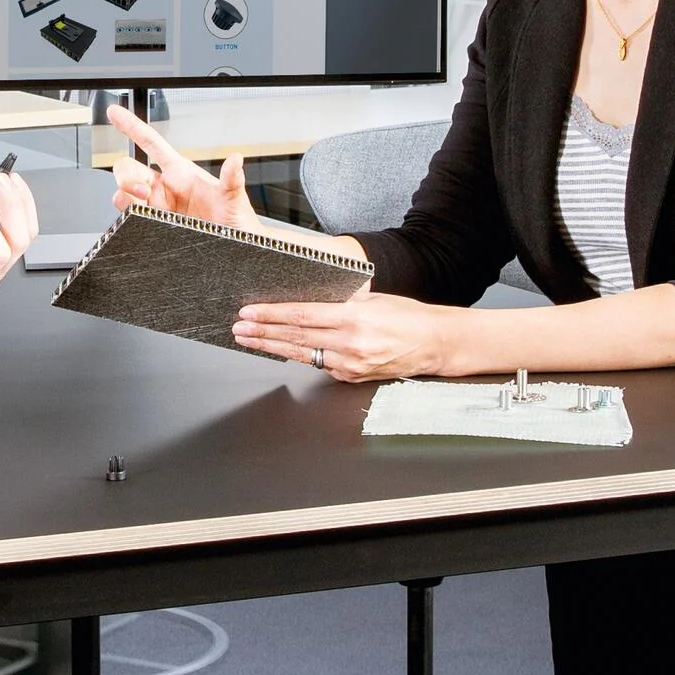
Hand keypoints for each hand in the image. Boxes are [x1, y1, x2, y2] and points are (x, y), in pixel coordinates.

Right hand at [105, 105, 255, 226]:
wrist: (235, 249)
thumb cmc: (235, 221)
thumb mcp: (235, 198)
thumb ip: (232, 178)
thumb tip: (236, 159)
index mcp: (181, 172)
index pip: (152, 143)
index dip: (132, 127)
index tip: (115, 113)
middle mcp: (164, 187)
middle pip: (130, 168)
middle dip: (126, 175)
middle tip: (142, 191)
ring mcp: (156, 206)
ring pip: (124, 192)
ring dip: (125, 195)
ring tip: (143, 203)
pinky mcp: (151, 225)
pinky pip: (128, 215)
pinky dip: (126, 213)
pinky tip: (139, 216)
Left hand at [234, 290, 455, 382]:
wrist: (435, 344)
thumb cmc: (408, 318)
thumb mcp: (374, 299)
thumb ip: (342, 301)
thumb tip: (309, 296)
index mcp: (354, 319)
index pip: (303, 316)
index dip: (272, 315)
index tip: (250, 312)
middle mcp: (350, 345)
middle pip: (296, 337)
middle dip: (263, 332)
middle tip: (239, 328)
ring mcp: (350, 366)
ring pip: (302, 354)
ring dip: (272, 347)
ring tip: (249, 340)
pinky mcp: (352, 378)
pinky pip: (319, 365)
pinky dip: (299, 355)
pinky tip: (281, 348)